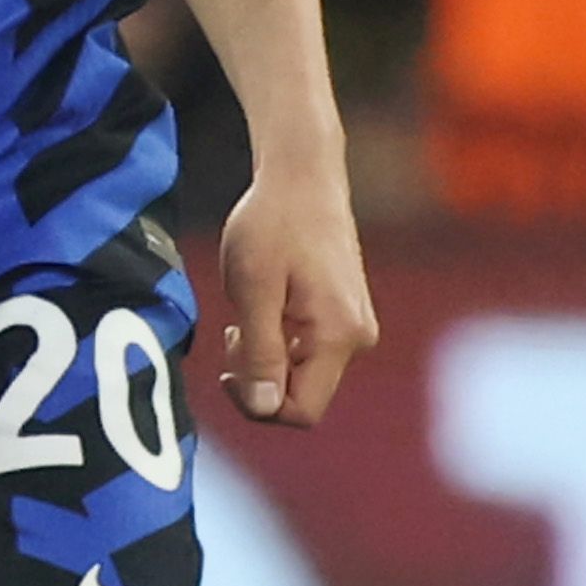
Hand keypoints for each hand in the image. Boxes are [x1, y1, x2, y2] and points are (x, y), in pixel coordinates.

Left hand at [211, 164, 379, 425]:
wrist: (302, 175)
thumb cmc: (272, 224)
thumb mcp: (253, 289)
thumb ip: (260, 353)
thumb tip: (265, 408)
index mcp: (339, 335)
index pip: (301, 411)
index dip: (257, 404)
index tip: (226, 368)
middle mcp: (358, 337)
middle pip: (304, 397)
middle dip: (260, 379)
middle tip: (233, 332)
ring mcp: (356, 327)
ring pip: (304, 376)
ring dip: (268, 359)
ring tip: (247, 314)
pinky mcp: (347, 316)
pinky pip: (310, 353)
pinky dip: (280, 343)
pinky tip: (265, 308)